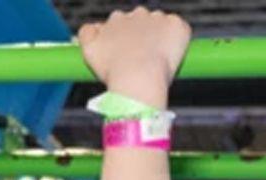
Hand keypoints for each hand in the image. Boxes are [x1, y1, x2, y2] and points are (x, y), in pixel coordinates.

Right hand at [76, 8, 190, 102]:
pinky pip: (179, 29)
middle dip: (141, 35)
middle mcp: (137, 14)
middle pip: (140, 21)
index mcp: (116, 19)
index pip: (119, 24)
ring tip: (155, 60)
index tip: (124, 53)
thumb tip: (92, 27)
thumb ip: (86, 33)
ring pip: (160, 24)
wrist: (138, 78)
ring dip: (159, 37)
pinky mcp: (176, 25)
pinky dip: (177, 40)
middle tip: (140, 58)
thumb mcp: (88, 51)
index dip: (122, 39)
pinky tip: (170, 55)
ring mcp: (159, 18)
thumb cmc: (112, 71)